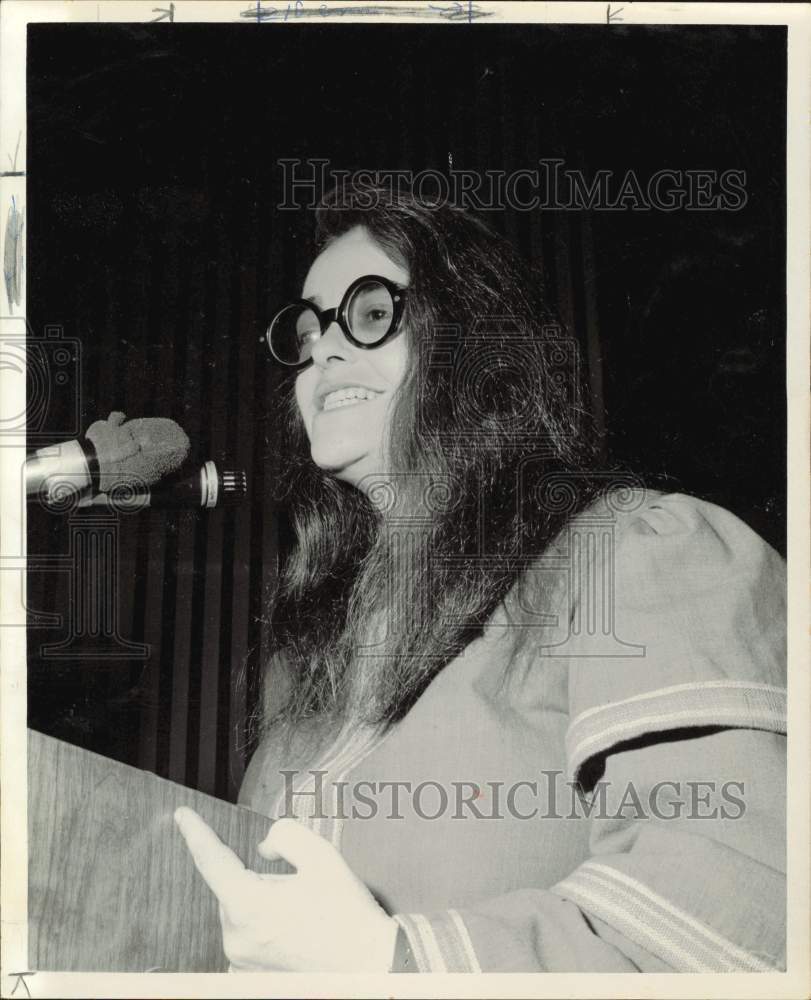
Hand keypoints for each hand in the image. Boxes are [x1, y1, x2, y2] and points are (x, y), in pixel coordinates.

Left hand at [174, 807, 397, 972]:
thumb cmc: (347, 912)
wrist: (370, 963)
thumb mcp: (322, 855)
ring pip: (239, 912)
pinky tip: (292, 934)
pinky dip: (262, 928)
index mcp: (249, 905)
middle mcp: (236, 938)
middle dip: (257, 878)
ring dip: (261, 904)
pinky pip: (245, 938)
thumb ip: (284, 835)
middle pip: (232, 888)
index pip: (212, 860)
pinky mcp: (247, 978)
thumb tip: (264, 848)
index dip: (196, 833)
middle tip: (299, 889)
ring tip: (302, 915)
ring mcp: (240, 963)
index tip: (182, 815)